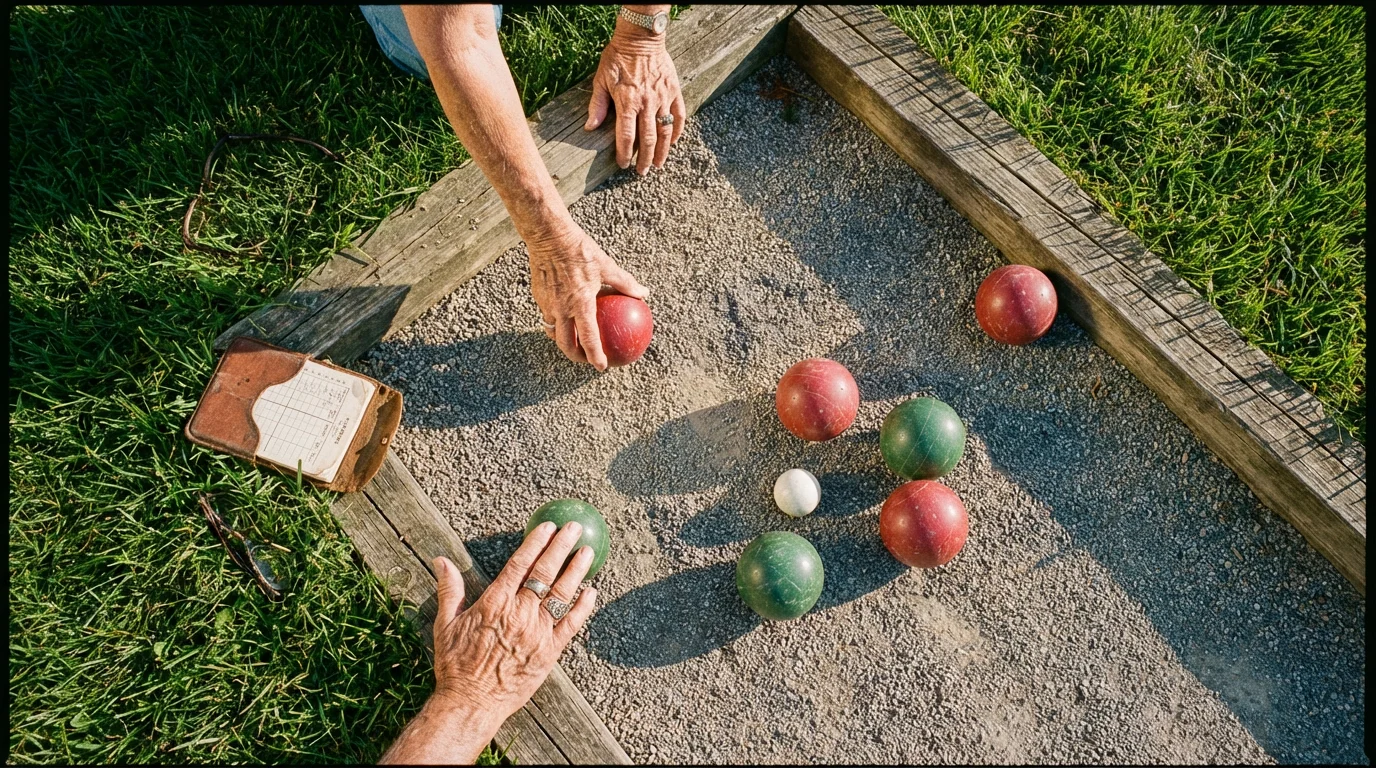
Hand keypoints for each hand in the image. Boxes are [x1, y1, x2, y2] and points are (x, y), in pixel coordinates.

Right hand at [429, 521, 599, 725]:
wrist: (471, 703)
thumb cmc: (455, 665)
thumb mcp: (446, 624)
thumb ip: (449, 589)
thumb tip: (441, 560)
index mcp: (495, 603)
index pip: (520, 564)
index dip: (535, 542)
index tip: (547, 526)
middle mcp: (519, 613)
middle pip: (545, 572)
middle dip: (561, 546)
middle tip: (574, 528)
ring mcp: (537, 632)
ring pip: (562, 594)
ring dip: (576, 570)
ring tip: (588, 552)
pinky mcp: (550, 652)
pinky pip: (571, 625)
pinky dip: (582, 607)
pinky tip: (591, 592)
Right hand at [528, 224, 648, 369]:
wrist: (548, 237)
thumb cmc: (580, 250)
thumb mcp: (607, 266)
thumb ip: (625, 283)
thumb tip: (643, 293)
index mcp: (580, 304)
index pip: (588, 338)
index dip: (595, 356)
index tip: (602, 366)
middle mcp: (562, 309)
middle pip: (566, 343)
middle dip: (576, 357)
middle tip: (586, 360)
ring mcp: (548, 304)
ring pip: (553, 332)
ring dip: (563, 342)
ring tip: (573, 344)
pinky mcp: (539, 297)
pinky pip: (547, 317)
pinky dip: (555, 324)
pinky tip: (563, 319)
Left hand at [584, 17, 684, 173]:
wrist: (641, 38)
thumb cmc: (618, 58)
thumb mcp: (601, 79)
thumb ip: (597, 105)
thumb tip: (590, 127)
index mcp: (627, 102)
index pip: (626, 136)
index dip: (625, 153)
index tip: (623, 164)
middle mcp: (647, 103)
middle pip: (648, 139)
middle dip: (645, 159)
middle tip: (642, 172)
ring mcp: (663, 98)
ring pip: (665, 132)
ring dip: (662, 151)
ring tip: (658, 164)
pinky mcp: (674, 91)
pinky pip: (679, 116)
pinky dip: (676, 131)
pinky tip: (672, 142)